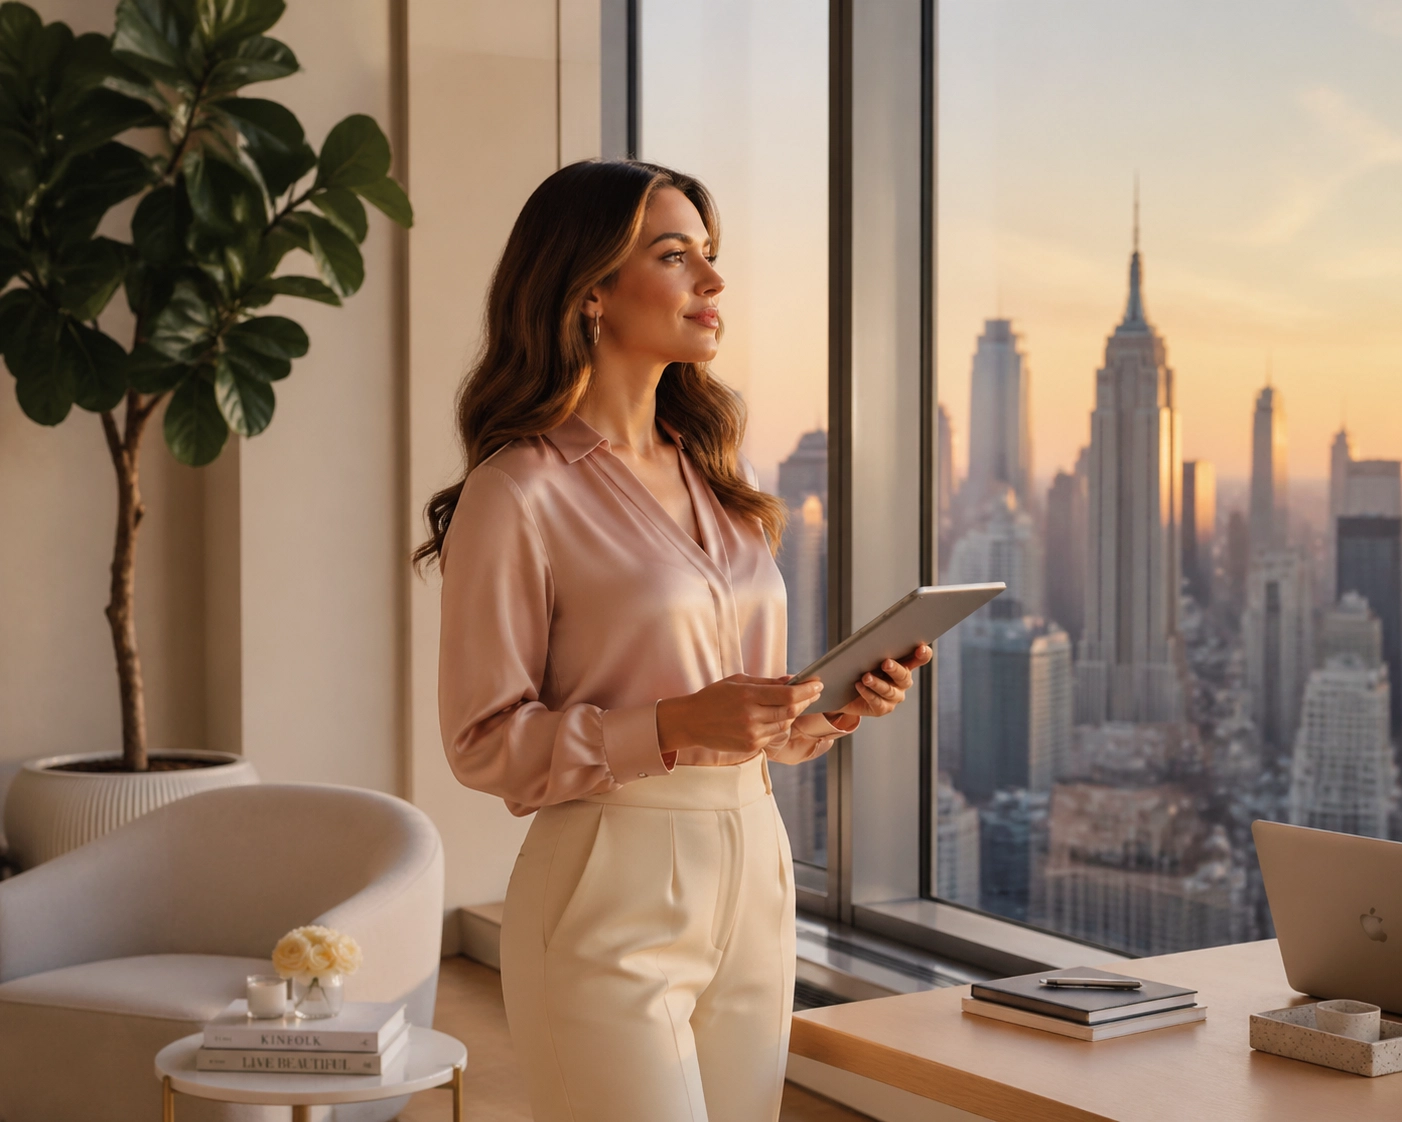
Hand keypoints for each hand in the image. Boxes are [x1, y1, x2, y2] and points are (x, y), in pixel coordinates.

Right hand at [657, 675, 823, 756]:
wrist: (691, 722)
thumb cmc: (714, 697)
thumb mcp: (738, 682)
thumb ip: (766, 682)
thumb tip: (792, 680)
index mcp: (748, 695)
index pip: (787, 694)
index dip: (807, 689)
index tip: (818, 684)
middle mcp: (751, 716)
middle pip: (790, 710)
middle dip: (805, 701)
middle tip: (813, 693)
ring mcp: (751, 734)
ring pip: (785, 725)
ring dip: (792, 714)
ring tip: (793, 703)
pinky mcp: (751, 746)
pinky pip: (773, 735)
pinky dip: (778, 726)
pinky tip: (773, 718)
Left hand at [827, 643, 930, 721]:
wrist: (846, 692)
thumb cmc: (859, 669)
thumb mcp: (868, 657)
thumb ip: (874, 650)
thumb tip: (871, 642)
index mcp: (903, 665)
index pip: (919, 659)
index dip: (923, 654)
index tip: (920, 648)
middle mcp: (901, 683)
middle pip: (904, 676)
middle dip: (895, 669)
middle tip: (886, 662)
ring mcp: (893, 697)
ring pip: (888, 691)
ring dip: (876, 683)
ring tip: (865, 677)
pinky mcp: (882, 708)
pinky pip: (877, 702)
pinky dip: (867, 693)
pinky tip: (859, 686)